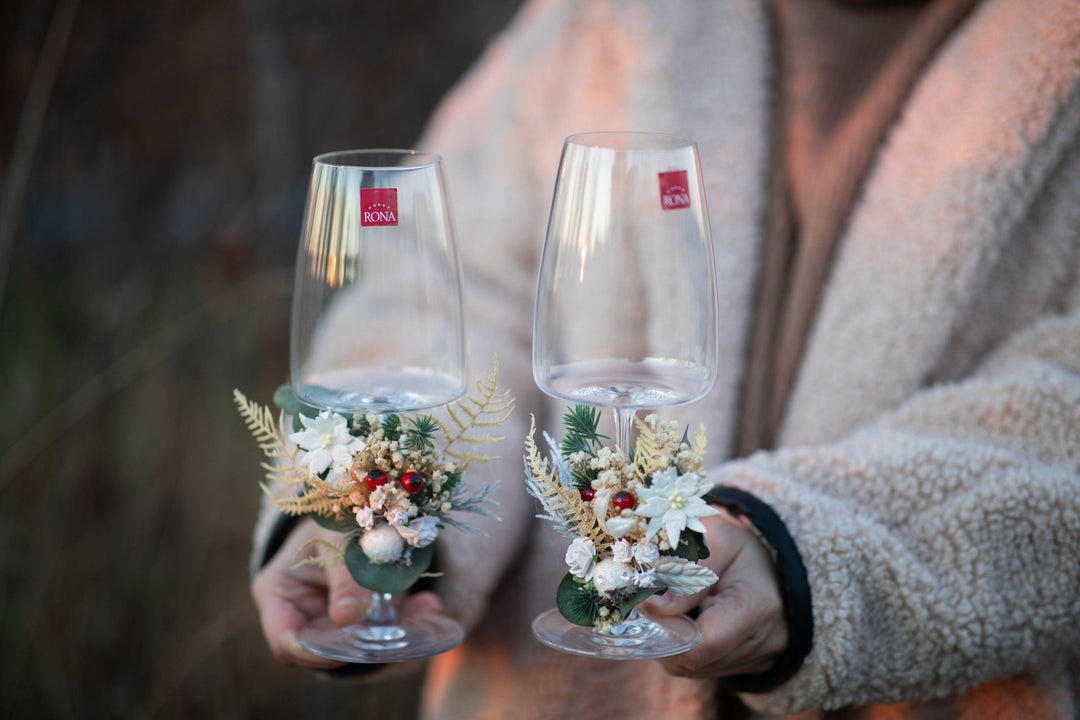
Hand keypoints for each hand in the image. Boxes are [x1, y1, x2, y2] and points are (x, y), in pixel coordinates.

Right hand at [250, 517, 440, 668]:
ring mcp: (328, 624)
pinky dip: (406, 623)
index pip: (285, 640)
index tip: (350, 645)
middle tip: (401, 631)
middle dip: (362, 645)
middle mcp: (299, 616)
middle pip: (323, 651)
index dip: (314, 652)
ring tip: (425, 609)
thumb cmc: (332, 519)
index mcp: (278, 592)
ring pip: (357, 647)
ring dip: (393, 635)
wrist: (351, 512)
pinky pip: (381, 635)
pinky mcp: (358, 624)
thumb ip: (344, 576)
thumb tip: (347, 617)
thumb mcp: (336, 537)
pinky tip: (428, 605)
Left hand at [640, 510, 787, 678]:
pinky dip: (681, 646)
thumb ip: (685, 572)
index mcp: (758, 605)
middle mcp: (762, 642)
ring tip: (669, 607)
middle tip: (647, 601)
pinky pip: (698, 668)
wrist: (774, 566)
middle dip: (661, 631)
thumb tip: (652, 605)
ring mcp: (755, 661)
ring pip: (690, 667)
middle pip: (692, 659)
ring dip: (668, 641)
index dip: (664, 623)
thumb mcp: (715, 541)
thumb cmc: (740, 549)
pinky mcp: (743, 668)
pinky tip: (684, 620)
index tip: (641, 598)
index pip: (703, 640)